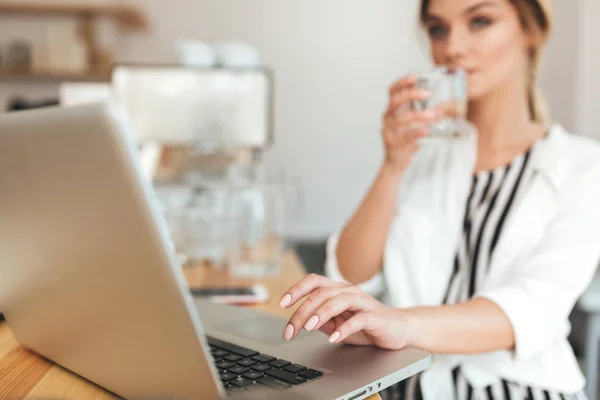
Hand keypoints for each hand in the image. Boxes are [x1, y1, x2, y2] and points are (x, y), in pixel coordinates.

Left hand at [279, 274, 413, 349]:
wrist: (397, 329)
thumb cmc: (365, 325)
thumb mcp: (336, 323)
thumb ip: (319, 319)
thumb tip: (299, 321)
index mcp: (337, 290)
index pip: (313, 282)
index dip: (296, 289)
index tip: (282, 303)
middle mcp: (349, 291)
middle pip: (321, 293)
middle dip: (302, 311)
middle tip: (291, 330)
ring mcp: (363, 302)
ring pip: (338, 300)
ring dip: (321, 313)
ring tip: (309, 327)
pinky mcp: (375, 316)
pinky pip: (359, 319)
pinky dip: (344, 329)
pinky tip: (334, 338)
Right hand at [382, 75, 440, 173]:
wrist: (397, 161)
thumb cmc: (407, 140)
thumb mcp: (414, 123)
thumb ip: (425, 112)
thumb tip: (447, 104)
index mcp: (393, 109)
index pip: (393, 91)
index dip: (402, 82)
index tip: (415, 77)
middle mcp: (388, 117)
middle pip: (395, 101)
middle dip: (411, 94)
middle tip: (427, 93)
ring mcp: (389, 130)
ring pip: (400, 118)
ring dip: (418, 114)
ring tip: (433, 114)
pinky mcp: (393, 143)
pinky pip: (405, 136)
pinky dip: (416, 132)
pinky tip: (426, 130)